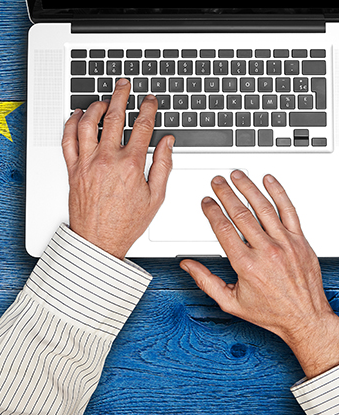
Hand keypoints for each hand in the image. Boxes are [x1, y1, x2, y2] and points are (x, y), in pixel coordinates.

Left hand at [61, 78, 174, 258]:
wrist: (98, 240)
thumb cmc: (126, 223)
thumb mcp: (156, 196)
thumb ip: (163, 165)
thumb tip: (167, 142)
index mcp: (131, 165)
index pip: (141, 127)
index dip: (147, 109)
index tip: (149, 100)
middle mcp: (107, 160)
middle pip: (113, 117)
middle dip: (121, 96)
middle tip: (124, 85)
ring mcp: (87, 163)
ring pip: (87, 124)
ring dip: (95, 106)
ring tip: (103, 99)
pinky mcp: (72, 169)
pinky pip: (68, 139)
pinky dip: (71, 123)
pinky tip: (77, 115)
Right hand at [181, 172, 338, 378]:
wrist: (306, 319)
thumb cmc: (272, 313)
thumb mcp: (231, 302)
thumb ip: (206, 282)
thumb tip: (187, 265)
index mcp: (247, 265)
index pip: (223, 228)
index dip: (212, 210)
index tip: (206, 201)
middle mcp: (267, 252)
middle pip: (241, 213)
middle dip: (225, 193)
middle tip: (217, 182)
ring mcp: (286, 244)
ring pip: (263, 208)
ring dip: (248, 188)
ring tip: (237, 175)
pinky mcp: (301, 242)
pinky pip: (289, 211)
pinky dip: (279, 193)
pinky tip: (269, 181)